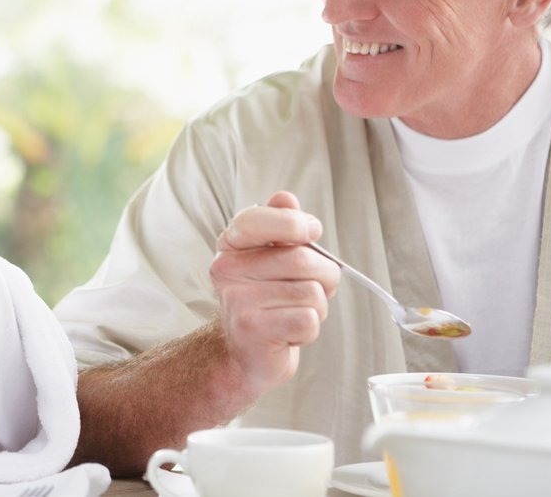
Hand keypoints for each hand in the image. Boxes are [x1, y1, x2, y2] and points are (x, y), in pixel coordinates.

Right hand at [210, 190, 339, 397]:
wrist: (242, 353)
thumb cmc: (264, 300)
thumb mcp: (269, 258)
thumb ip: (278, 225)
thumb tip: (285, 198)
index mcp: (230, 247)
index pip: (257, 220)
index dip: (293, 223)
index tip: (312, 231)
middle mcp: (227, 270)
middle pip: (301, 259)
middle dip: (322, 275)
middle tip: (311, 287)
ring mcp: (239, 301)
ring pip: (310, 292)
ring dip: (316, 306)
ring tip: (293, 312)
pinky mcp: (255, 331)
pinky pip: (309, 320)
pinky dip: (310, 329)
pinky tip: (289, 332)